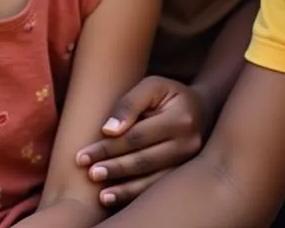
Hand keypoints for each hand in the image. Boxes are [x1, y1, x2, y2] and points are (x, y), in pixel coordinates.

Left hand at [76, 77, 207, 208]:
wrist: (201, 109)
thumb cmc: (168, 94)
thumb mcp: (151, 86)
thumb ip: (129, 104)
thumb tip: (108, 131)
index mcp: (180, 120)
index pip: (138, 136)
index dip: (109, 147)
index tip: (83, 154)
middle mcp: (189, 145)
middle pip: (144, 160)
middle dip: (114, 168)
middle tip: (89, 174)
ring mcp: (190, 164)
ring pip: (153, 180)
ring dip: (124, 188)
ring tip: (101, 194)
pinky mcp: (185, 176)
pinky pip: (158, 188)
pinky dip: (136, 194)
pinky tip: (117, 198)